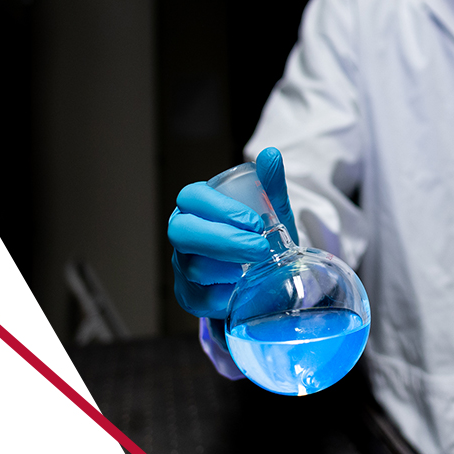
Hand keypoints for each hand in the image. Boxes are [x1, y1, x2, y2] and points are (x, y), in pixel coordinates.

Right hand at [168, 147, 297, 318]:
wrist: (263, 277)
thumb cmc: (260, 237)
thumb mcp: (270, 212)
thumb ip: (271, 185)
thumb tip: (271, 155)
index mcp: (196, 206)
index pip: (191, 197)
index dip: (219, 208)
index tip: (254, 222)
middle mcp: (182, 234)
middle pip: (182, 232)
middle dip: (223, 241)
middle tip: (260, 249)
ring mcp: (181, 266)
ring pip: (193, 267)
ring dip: (228, 268)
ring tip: (255, 268)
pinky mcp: (188, 296)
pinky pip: (200, 297)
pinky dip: (226, 294)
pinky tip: (242, 288)